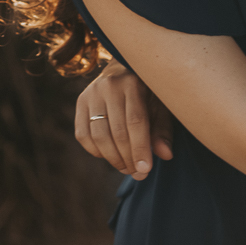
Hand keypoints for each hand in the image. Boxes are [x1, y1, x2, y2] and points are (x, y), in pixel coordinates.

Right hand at [75, 59, 173, 178]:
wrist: (122, 70)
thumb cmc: (147, 93)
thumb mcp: (160, 106)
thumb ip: (162, 130)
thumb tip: (165, 155)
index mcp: (133, 84)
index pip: (135, 121)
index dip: (140, 148)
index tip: (145, 169)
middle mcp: (109, 86)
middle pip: (117, 132)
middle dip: (128, 158)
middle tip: (138, 174)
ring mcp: (91, 93)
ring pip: (98, 136)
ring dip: (113, 159)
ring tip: (126, 168)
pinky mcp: (80, 102)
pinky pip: (83, 135)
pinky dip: (96, 151)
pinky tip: (109, 155)